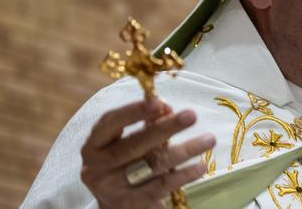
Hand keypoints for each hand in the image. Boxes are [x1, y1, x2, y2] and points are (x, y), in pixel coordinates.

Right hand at [81, 97, 215, 208]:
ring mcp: (112, 189)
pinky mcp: (129, 205)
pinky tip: (199, 167)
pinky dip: (181, 177)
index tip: (160, 102)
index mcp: (93, 145)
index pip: (112, 123)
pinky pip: (159, 188)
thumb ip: (144, 122)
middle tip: (192, 115)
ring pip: (152, 166)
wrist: (110, 199)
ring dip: (184, 151)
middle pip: (135, 145)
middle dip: (166, 128)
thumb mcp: (124, 139)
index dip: (135, 111)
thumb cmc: (121, 159)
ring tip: (208, 140)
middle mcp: (97, 168)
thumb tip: (167, 108)